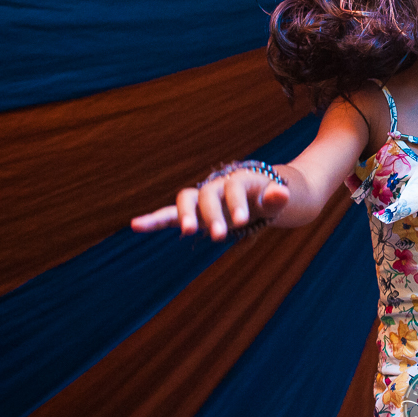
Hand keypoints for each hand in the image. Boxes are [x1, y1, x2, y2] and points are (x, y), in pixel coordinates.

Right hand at [131, 167, 289, 240]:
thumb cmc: (268, 198)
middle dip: (213, 215)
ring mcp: (202, 199)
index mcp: (237, 180)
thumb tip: (282, 192)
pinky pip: (170, 214)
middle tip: (221, 236)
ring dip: (184, 215)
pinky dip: (154, 220)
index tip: (243, 221)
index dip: (236, 203)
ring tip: (188, 231)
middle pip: (208, 195)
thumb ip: (277, 197)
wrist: (259, 195)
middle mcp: (216, 186)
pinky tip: (136, 225)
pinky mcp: (193, 213)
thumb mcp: (277, 199)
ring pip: (186, 200)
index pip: (233, 188)